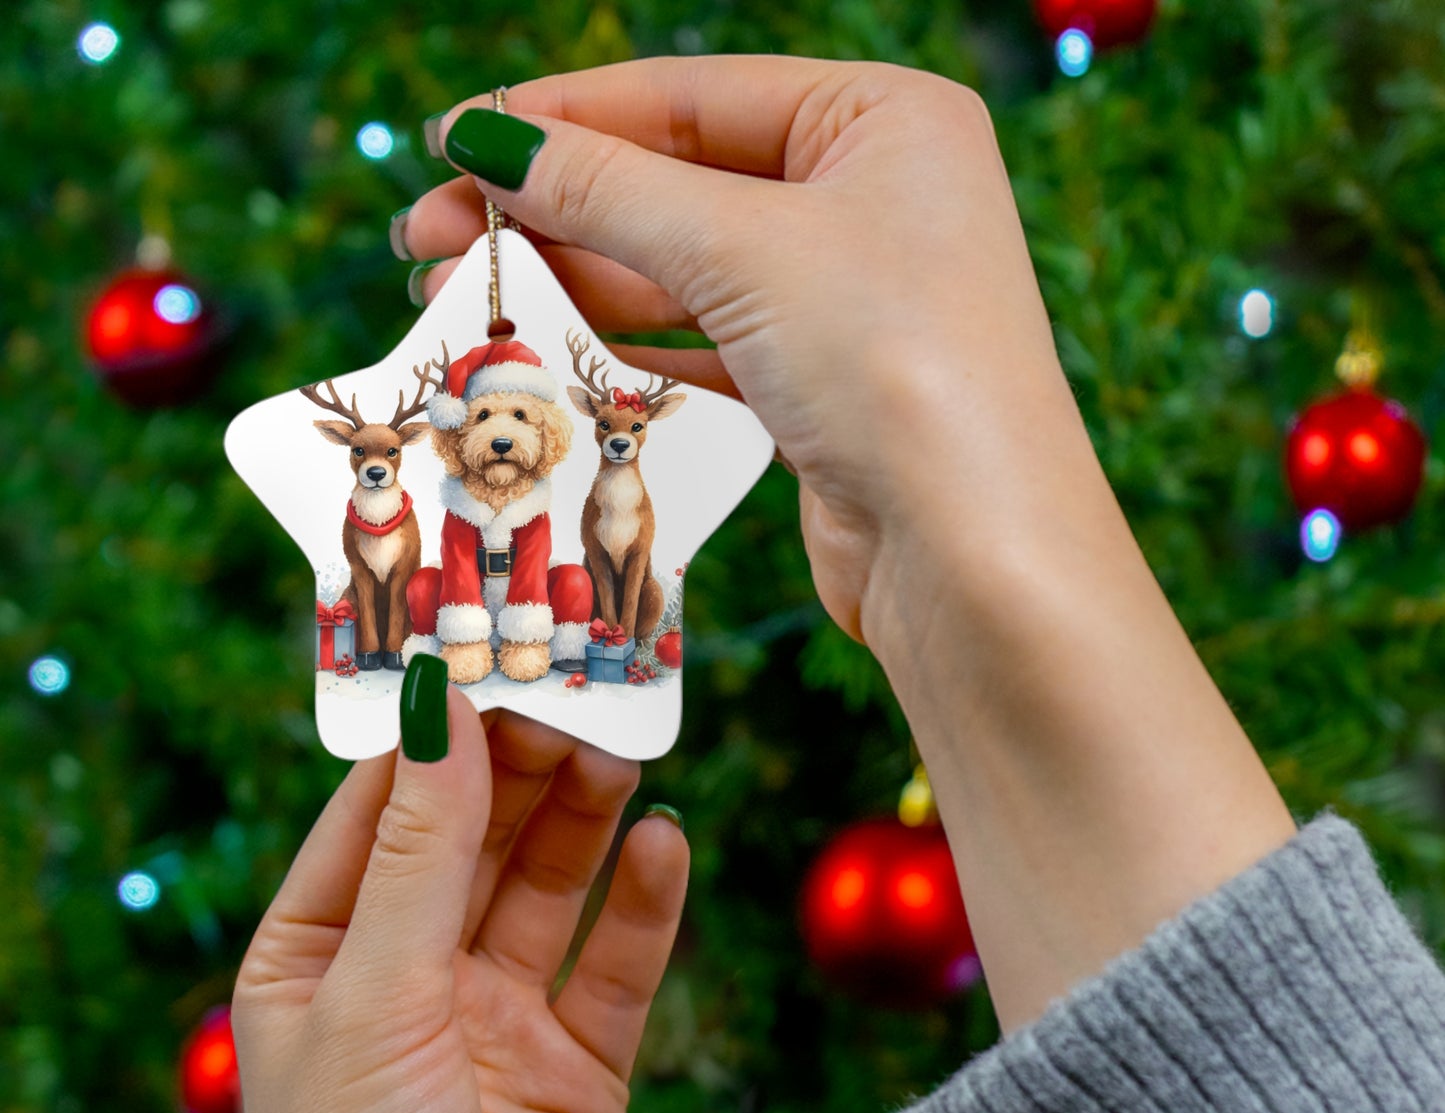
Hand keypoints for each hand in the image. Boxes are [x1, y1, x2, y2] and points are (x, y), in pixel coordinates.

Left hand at [233, 696, 687, 1112]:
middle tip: (581, 686)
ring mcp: (497, 1022)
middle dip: (523, 764)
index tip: (487, 648)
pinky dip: (643, 904)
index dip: (432, 731)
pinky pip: (616, 964)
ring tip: (627, 748)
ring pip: (550, 886)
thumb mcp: (375, 999)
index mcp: (319, 958)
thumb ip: (419, 852)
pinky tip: (667, 846)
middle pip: (475, 837)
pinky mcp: (579, 1068)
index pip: (378, 810)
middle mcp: (408, 979)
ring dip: (585, 818)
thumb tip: (434, 706)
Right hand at [401, 59, 1294, 1037]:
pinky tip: (547, 348)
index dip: (563, 118)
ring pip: (681, 271)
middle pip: (677, 183)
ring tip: (464, 294)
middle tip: (430, 236)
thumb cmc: (896, 367)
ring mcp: (847, 299)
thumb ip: (607, 190)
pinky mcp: (820, 387)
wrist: (973, 556)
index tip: (454, 142)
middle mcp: (870, 200)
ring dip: (574, 281)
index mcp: (882, 121)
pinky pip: (702, 344)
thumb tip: (488, 139)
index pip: (689, 96)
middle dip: (551, 209)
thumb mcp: (742, 249)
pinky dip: (625, 345)